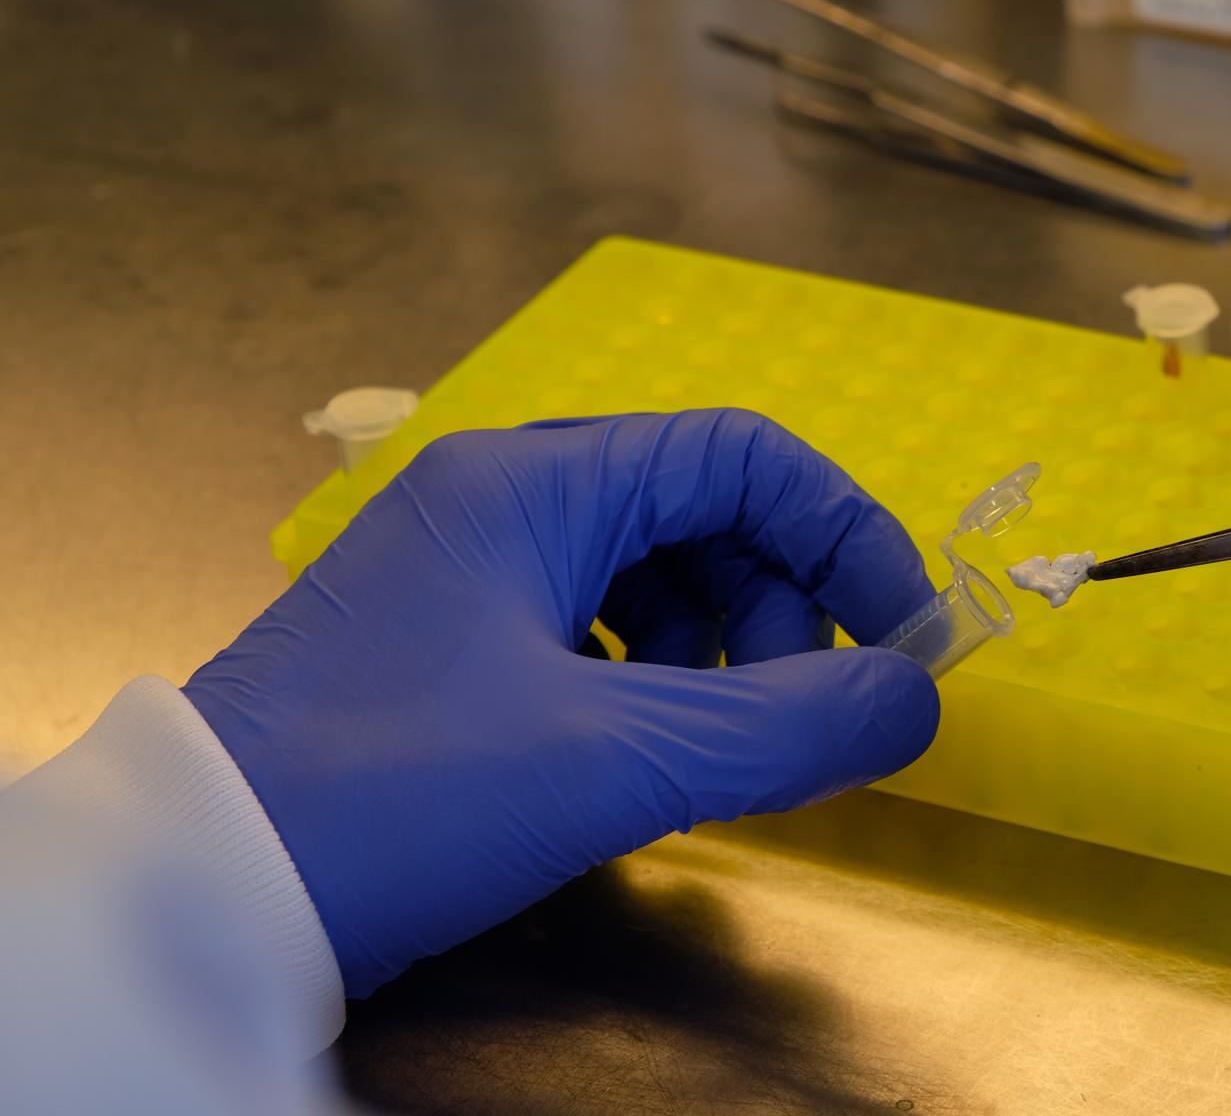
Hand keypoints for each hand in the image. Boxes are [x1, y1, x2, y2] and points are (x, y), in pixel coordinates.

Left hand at [186, 411, 940, 996]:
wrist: (196, 891)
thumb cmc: (397, 796)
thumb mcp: (617, 758)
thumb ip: (790, 726)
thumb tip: (915, 700)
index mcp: (538, 483)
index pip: (745, 458)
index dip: (848, 535)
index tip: (908, 636)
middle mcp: (499, 502)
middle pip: (703, 514)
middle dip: (785, 609)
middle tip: (805, 715)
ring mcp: (463, 575)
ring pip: (649, 578)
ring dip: (721, 654)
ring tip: (720, 746)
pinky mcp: (443, 650)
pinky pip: (591, 633)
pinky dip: (652, 686)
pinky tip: (645, 756)